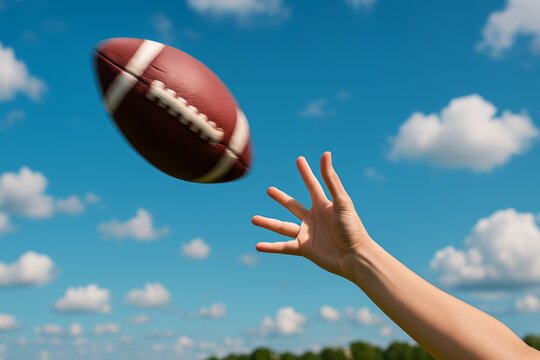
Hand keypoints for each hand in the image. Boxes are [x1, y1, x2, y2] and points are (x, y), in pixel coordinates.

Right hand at [252, 152, 372, 280]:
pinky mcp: (304, 248)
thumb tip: (325, 154)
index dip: (306, 172)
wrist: (355, 256)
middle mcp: (313, 218)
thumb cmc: (352, 228)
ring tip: (253, 219)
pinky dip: (270, 247)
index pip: (312, 185)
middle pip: (292, 205)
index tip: (299, 159)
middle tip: (269, 190)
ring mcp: (307, 234)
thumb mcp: (341, 201)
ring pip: (282, 227)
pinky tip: (258, 246)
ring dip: (268, 223)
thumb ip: (331, 179)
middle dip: (281, 198)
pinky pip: (283, 247)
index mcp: (323, 205)